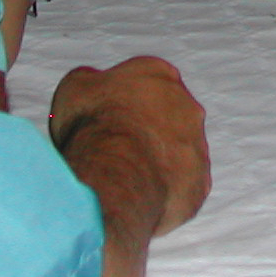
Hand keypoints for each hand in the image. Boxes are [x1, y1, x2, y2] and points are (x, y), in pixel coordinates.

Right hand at [51, 56, 210, 234]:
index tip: (104, 120)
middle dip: (144, 133)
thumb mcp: (76, 88)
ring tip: (124, 181)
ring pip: (177, 157)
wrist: (114, 172)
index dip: (122, 103)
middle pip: (167, 119)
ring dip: (156, 165)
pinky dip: (163, 196)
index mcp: (160, 75)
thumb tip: (92, 82)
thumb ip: (92, 81)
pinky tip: (138, 201)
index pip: (146, 84)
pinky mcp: (199, 185)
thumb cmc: (93, 125)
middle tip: (115, 153)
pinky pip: (182, 190)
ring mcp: (198, 148)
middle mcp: (188, 107)